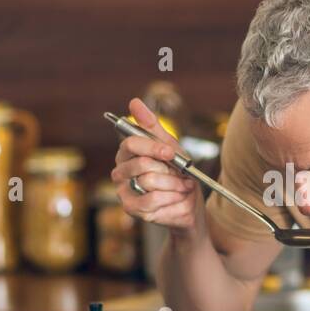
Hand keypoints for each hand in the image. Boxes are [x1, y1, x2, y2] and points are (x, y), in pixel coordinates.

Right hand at [111, 97, 201, 235]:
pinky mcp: (131, 208)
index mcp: (127, 153)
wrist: (189, 202)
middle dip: (168, 170)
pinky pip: (151, 201)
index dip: (153, 147)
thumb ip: (151, 126)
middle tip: (180, 174)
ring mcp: (123, 191)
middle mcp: (120, 171)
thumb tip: (134, 102)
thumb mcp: (169, 146)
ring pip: (148, 182)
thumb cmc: (177, 172)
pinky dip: (171, 198)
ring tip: (182, 186)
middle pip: (141, 164)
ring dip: (173, 185)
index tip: (171, 152)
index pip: (131, 143)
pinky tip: (177, 198)